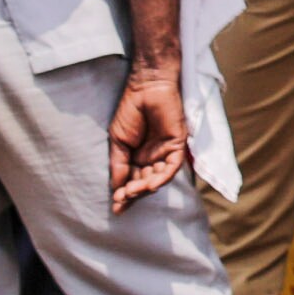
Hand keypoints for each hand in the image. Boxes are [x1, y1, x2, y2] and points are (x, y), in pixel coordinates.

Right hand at [106, 60, 190, 208]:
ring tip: (132, 191)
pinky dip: (162, 178)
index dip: (125, 194)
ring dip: (145, 188)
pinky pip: (171, 167)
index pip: (132, 181)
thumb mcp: (118, 141)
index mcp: (137, 157)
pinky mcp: (178, 146)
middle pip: (145, 183)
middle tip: (122, 198)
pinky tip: (150, 185)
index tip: (116, 206)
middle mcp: (152, 158)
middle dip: (134, 193)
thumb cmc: (130, 110)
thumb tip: (116, 189)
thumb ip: (118, 165)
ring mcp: (165, 152)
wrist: (146, 87)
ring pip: (158, 178)